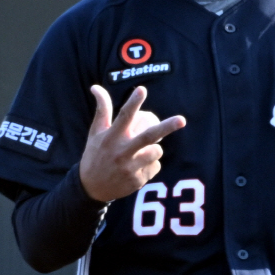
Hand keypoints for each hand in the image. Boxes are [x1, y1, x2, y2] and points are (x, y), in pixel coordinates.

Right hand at [79, 85, 185, 201]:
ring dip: (154, 149)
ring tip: (139, 152)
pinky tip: (136, 168)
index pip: (123, 117)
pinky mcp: (138, 180)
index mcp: (110, 137)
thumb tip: (96, 86)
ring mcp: (130, 168)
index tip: (141, 89)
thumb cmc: (95, 154)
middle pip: (148, 137)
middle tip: (182, 120)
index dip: (133, 103)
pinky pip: (156, 166)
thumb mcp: (95, 133)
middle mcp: (121, 152)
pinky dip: (150, 164)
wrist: (92, 188)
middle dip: (166, 127)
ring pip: (157, 151)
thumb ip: (102, 110)